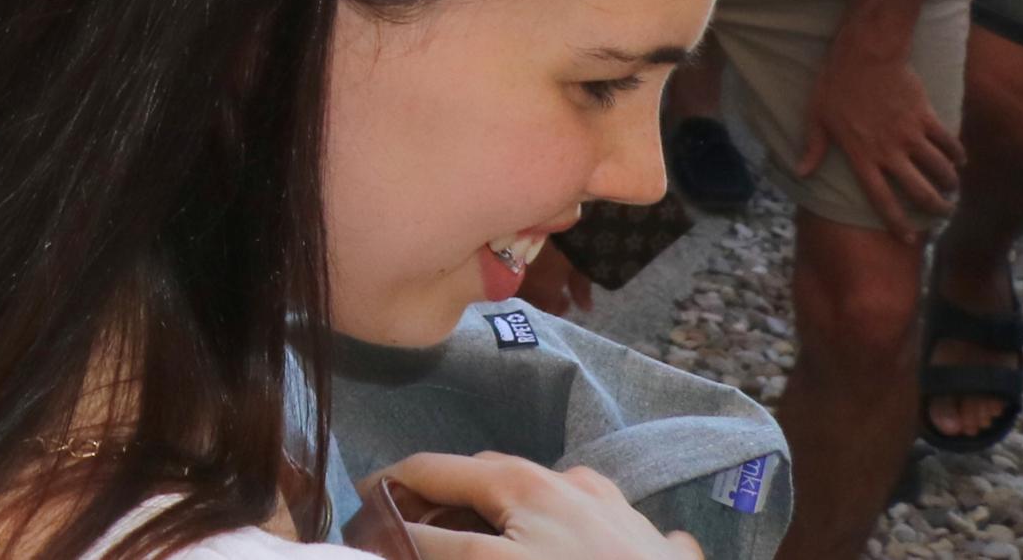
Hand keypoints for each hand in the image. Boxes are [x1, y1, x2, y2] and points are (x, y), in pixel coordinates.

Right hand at [364, 452, 700, 557]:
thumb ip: (441, 550)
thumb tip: (398, 537)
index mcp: (520, 484)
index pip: (430, 471)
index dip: (387, 490)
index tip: (360, 512)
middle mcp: (568, 483)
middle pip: (486, 475)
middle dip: (446, 497)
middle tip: (416, 531)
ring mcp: (619, 511)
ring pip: (550, 495)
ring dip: (514, 513)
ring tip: (496, 543)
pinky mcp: (663, 547)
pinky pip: (618, 528)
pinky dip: (590, 540)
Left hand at [798, 28, 962, 236]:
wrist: (866, 54)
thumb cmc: (835, 84)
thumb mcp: (816, 116)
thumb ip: (813, 147)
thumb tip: (800, 172)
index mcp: (861, 155)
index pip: (880, 198)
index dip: (895, 222)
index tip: (908, 239)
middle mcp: (889, 151)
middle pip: (920, 192)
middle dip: (936, 208)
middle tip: (943, 213)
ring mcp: (910, 135)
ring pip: (940, 170)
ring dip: (950, 184)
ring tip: (951, 189)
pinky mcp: (927, 118)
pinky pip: (949, 143)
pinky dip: (958, 154)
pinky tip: (960, 160)